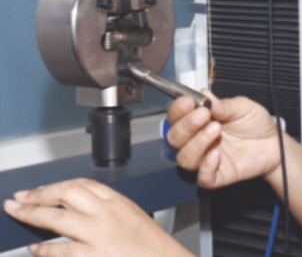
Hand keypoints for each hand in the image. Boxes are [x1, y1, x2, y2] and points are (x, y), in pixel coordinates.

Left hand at [3, 178, 192, 256]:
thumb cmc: (153, 247)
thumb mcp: (135, 217)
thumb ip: (111, 209)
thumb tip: (81, 208)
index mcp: (119, 201)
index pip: (83, 184)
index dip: (57, 185)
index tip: (41, 189)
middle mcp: (107, 214)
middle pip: (66, 193)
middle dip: (38, 194)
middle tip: (20, 198)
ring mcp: (98, 235)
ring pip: (56, 218)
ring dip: (31, 214)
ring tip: (17, 212)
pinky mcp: (93, 256)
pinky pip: (60, 250)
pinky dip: (43, 249)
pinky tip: (35, 248)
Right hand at [167, 90, 281, 188]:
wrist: (274, 142)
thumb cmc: (256, 123)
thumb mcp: (242, 106)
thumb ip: (222, 104)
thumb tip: (203, 94)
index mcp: (199, 121)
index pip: (176, 116)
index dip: (178, 110)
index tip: (189, 102)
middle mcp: (198, 140)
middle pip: (174, 138)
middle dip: (186, 125)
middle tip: (204, 115)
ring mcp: (205, 159)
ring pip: (184, 158)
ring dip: (197, 143)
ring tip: (216, 130)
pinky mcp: (217, 175)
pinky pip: (202, 177)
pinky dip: (206, 166)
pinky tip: (216, 154)